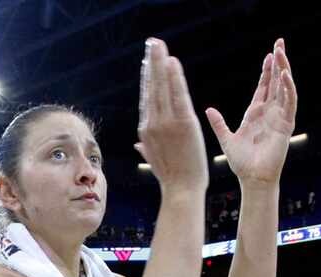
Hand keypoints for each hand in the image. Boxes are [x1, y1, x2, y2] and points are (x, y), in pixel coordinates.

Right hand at [136, 38, 207, 195]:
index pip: (146, 98)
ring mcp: (166, 123)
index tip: (147, 62)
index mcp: (146, 131)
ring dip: (160, 64)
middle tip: (152, 43)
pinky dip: (174, 78)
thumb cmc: (171, 177)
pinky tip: (171, 62)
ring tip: (159, 46)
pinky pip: (177, 96)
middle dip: (151, 63)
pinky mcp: (182, 123)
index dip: (146, 78)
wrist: (180, 190)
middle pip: (150, 88)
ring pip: (161, 88)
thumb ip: (146, 148)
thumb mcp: (155, 160)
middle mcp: (152, 124)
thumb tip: (138, 143)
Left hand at [205, 39, 296, 187]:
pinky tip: (285, 75)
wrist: (252, 179)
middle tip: (280, 42)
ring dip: (284, 69)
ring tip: (281, 52)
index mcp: (255, 114)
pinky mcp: (285, 125)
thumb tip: (207, 108)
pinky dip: (288, 88)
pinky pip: (289, 103)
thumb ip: (219, 123)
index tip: (268, 54)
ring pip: (284, 88)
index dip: (266, 71)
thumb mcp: (226, 138)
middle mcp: (269, 112)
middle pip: (276, 82)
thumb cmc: (241, 162)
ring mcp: (279, 117)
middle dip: (278, 62)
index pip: (263, 87)